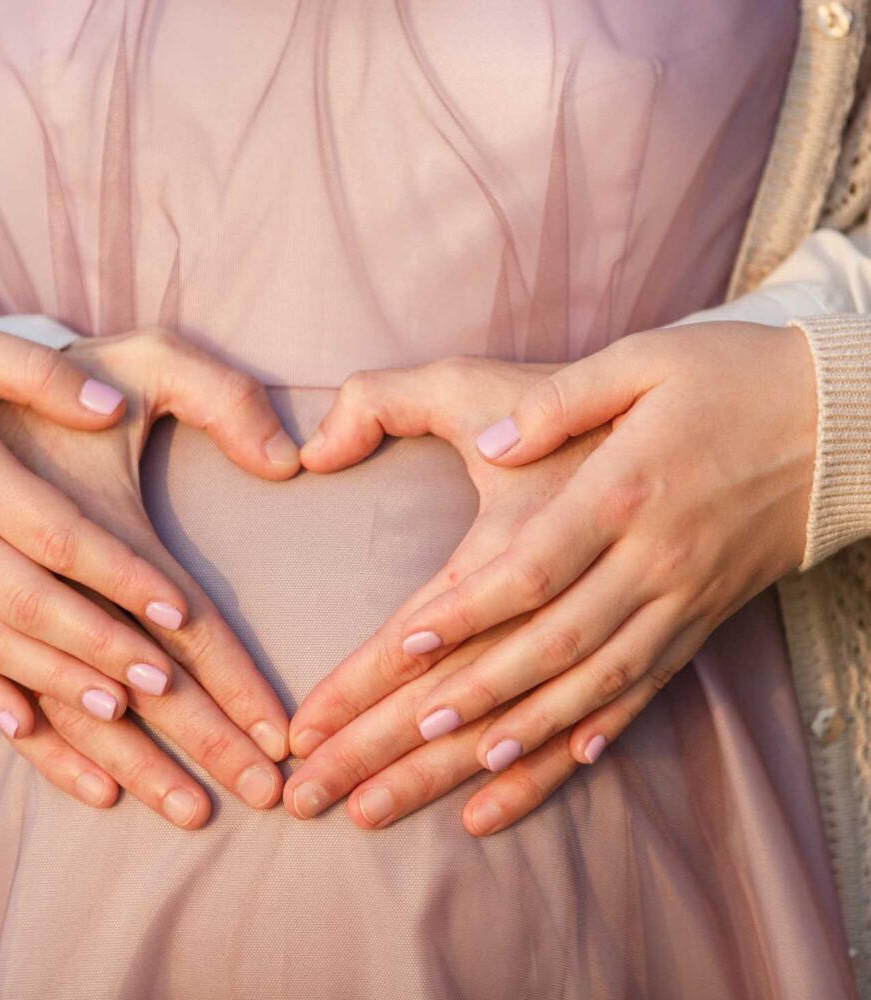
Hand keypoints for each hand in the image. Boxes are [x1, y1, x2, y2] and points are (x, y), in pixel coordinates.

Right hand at [0, 318, 198, 735]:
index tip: (177, 611)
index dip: (120, 576)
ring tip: (119, 714)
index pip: (56, 534)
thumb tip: (113, 405)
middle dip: (101, 646)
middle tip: (166, 684)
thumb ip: (37, 373)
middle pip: (29, 603)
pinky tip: (27, 728)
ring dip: (56, 682)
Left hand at [395, 322, 815, 774]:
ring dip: (536, 725)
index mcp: (625, 492)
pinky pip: (657, 684)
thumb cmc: (729, 379)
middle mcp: (655, 559)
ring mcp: (686, 597)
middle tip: (419, 727)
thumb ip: (560, 401)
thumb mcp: (641, 361)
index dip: (468, 612)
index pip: (533, 569)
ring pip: (603, 679)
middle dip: (484, 689)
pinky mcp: (708, 616)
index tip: (410, 644)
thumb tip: (492, 443)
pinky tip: (573, 759)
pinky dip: (612, 725)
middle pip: (558, 641)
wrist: (843, 421)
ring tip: (476, 763)